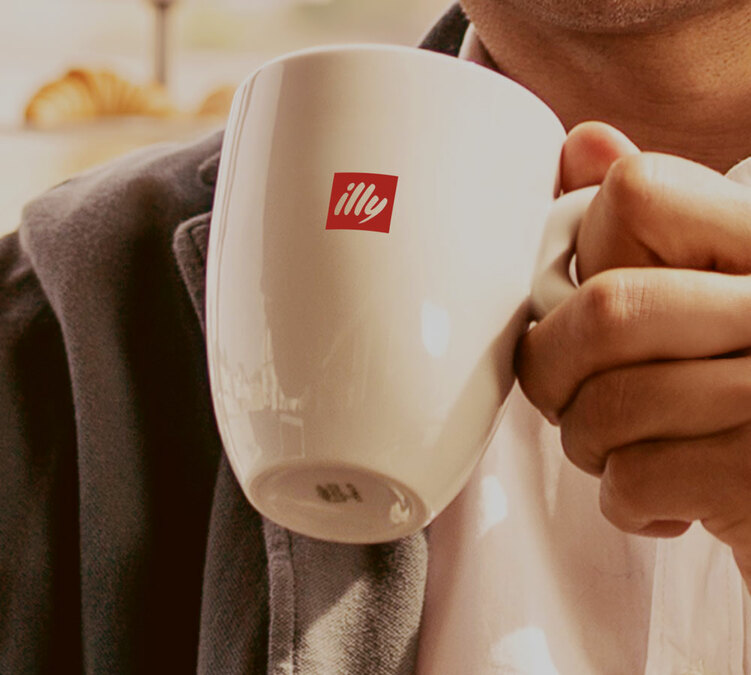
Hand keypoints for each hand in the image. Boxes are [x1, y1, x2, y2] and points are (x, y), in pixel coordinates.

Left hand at [515, 121, 750, 585]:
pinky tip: (670, 498)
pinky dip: (628, 503)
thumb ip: (658, 221)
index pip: (634, 193)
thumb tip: (584, 144)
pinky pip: (633, 479)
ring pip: (604, 403)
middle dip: (558, 371)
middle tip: (580, 396)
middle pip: (604, 309)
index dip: (589, 257)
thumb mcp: (712, 288)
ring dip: (593, 443)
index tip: (594, 300)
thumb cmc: (739, 394)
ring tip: (632, 447)